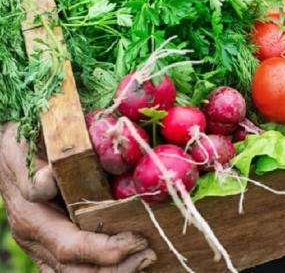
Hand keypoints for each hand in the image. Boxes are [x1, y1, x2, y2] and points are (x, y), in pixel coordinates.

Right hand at [0, 123, 155, 271]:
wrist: (9, 154)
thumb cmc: (21, 146)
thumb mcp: (21, 147)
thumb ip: (34, 167)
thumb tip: (48, 180)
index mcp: (33, 219)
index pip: (70, 247)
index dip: (106, 249)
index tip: (138, 239)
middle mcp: (37, 241)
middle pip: (78, 272)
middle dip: (117, 267)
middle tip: (149, 252)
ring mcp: (44, 248)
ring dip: (116, 270)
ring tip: (146, 257)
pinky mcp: (54, 248)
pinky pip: (79, 268)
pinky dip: (108, 267)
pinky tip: (132, 258)